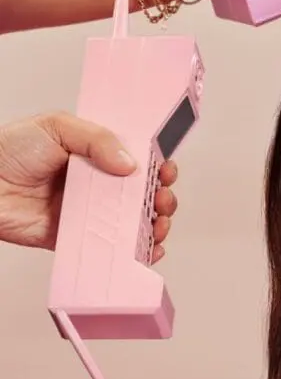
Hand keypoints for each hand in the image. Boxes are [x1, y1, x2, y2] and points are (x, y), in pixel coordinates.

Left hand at [0, 113, 177, 257]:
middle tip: (162, 198)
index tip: (166, 168)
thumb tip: (130, 163)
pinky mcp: (79, 238)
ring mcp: (90, 212)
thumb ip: (97, 139)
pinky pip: (113, 248)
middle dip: (162, 197)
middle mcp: (97, 183)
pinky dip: (136, 252)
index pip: (138, 158)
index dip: (157, 164)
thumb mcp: (56, 126)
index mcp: (97, 152)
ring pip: (134, 222)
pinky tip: (148, 249)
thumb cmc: (8, 149)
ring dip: (155, 224)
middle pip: (143, 193)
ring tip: (158, 224)